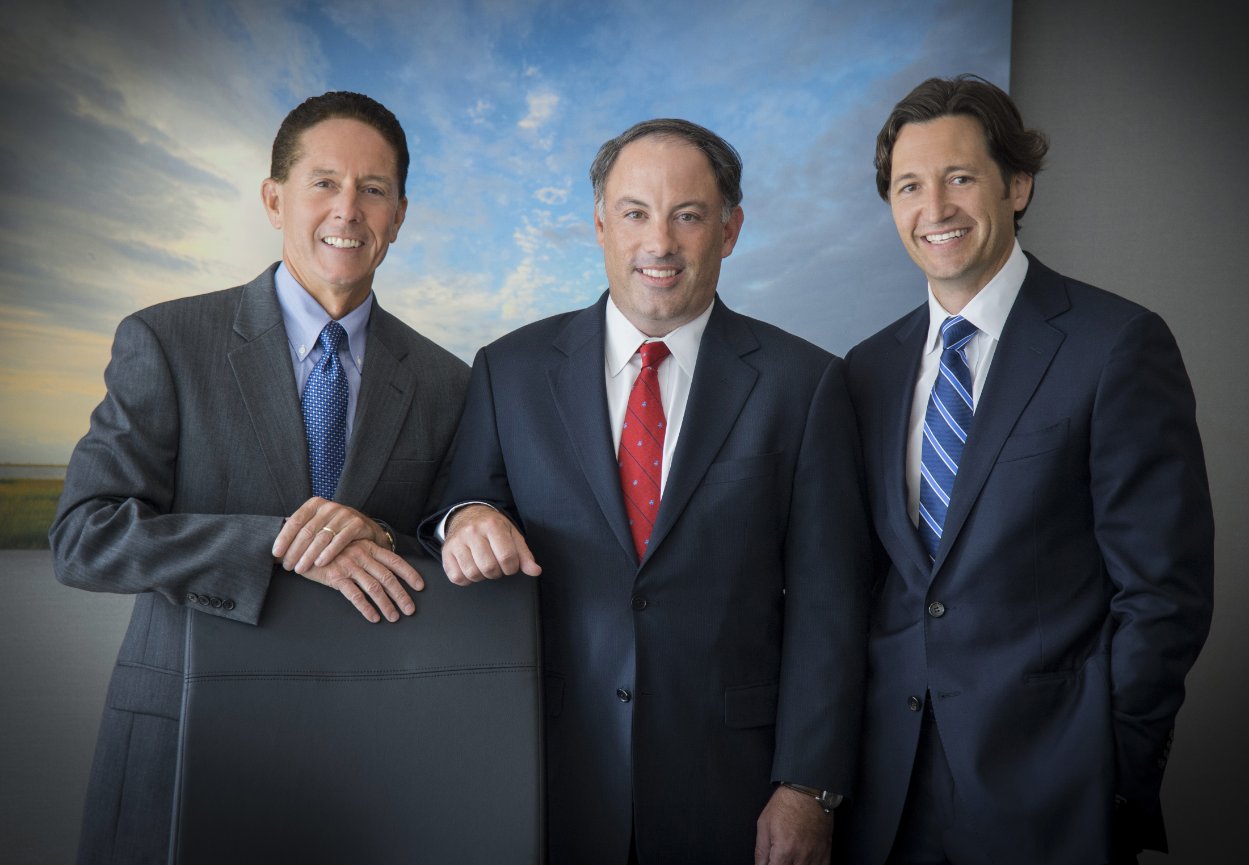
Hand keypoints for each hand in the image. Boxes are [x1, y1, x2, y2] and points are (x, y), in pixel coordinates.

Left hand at [272, 497, 389, 572]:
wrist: (365, 528)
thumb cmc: (334, 529)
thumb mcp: (317, 524)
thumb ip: (299, 532)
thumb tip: (275, 551)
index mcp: (315, 504)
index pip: (295, 521)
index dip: (284, 538)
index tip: (276, 553)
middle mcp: (329, 506)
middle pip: (307, 531)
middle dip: (295, 551)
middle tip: (288, 566)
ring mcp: (344, 514)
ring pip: (321, 538)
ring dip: (309, 556)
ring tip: (300, 569)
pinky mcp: (357, 524)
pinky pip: (340, 541)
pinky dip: (328, 553)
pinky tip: (320, 564)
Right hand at [298, 538, 423, 622]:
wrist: (302, 544)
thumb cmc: (329, 547)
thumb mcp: (351, 546)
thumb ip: (368, 556)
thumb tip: (387, 570)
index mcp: (368, 547)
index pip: (395, 561)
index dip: (409, 574)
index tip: (420, 586)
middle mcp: (362, 555)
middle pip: (388, 577)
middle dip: (401, 595)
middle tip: (410, 610)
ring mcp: (349, 566)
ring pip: (374, 587)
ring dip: (386, 604)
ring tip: (394, 617)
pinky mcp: (335, 577)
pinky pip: (355, 595)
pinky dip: (366, 607)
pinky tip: (373, 617)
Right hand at [442, 504, 541, 585]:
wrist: (468, 515)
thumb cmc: (492, 527)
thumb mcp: (512, 535)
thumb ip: (524, 554)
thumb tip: (535, 571)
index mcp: (492, 525)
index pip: (506, 556)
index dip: (512, 567)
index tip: (510, 565)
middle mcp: (472, 531)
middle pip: (489, 567)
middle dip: (497, 572)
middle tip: (497, 565)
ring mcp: (457, 541)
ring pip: (472, 574)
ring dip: (482, 576)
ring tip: (484, 566)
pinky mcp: (446, 551)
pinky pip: (456, 577)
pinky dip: (466, 579)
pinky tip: (472, 568)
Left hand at [754, 785, 832, 864]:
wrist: (808, 791)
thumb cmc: (786, 804)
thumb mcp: (764, 825)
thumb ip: (761, 851)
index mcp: (784, 851)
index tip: (769, 863)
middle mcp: (801, 857)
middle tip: (779, 859)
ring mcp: (815, 856)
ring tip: (790, 859)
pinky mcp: (825, 852)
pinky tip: (804, 862)